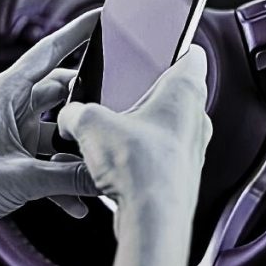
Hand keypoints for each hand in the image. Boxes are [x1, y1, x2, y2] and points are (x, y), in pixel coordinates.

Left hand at [0, 10, 101, 256]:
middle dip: (88, 103)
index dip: (76, 32)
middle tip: (119, 108)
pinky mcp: (14, 163)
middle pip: (61, 93)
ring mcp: (12, 136)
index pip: (48, 52)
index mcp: (3, 94)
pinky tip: (79, 204)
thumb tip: (105, 172)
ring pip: (59, 132)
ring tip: (101, 161)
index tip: (102, 17)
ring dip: (77, 150)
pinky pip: (50, 164)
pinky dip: (64, 181)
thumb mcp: (20, 179)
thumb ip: (68, 175)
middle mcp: (8, 109)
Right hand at [57, 47, 212, 228]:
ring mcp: (191, 150)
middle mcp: (196, 118)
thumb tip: (68, 116)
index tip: (159, 45)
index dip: (175, 44)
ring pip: (166, 126)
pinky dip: (140, 156)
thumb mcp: (90, 125)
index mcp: (185, 91)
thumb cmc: (139, 167)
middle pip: (174, 92)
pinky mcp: (180, 176)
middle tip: (120, 92)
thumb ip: (75, 113)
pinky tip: (115, 163)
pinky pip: (159, 156)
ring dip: (141, 127)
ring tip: (110, 132)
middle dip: (145, 92)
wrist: (153, 221)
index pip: (192, 53)